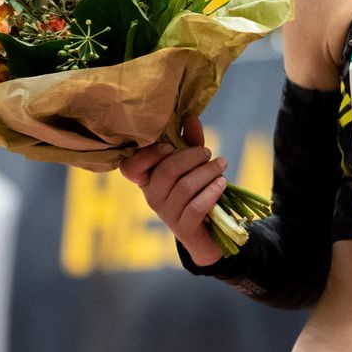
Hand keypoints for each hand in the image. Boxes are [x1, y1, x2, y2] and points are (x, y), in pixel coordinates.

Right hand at [119, 114, 228, 266]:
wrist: (209, 233)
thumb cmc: (197, 191)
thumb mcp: (193, 165)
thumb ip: (190, 142)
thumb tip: (191, 118)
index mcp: (148, 180)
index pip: (130, 168)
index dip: (148, 155)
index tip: (170, 146)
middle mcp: (152, 197)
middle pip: (166, 172)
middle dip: (191, 157)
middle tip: (208, 153)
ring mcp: (167, 215)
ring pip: (185, 187)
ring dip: (207, 172)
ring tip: (221, 165)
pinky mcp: (184, 229)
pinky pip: (196, 206)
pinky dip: (212, 191)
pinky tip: (222, 183)